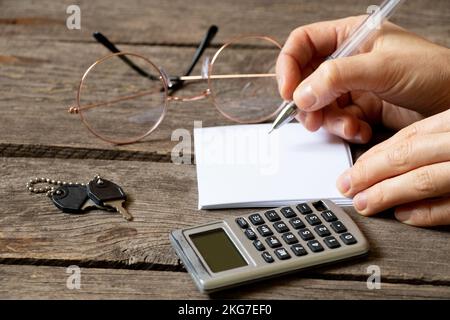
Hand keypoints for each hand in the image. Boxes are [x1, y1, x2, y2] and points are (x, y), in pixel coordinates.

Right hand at [276, 16, 449, 142]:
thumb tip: (301, 94)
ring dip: (328, 121)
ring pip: (319, 105)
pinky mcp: (361, 110)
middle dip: (307, 102)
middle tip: (311, 119)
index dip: (289, 66)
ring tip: (348, 126)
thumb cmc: (432, 72)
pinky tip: (361, 130)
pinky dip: (344, 130)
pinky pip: (337, 121)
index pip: (303, 44)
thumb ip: (337, 77)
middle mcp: (347, 61)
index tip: (287, 91)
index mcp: (350, 37)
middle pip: (306, 79)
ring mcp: (353, 87)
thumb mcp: (382, 68)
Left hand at [336, 110, 449, 226]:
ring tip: (364, 204)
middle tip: (347, 188)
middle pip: (408, 155)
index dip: (373, 156)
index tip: (350, 172)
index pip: (408, 136)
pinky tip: (402, 215)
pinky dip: (425, 213)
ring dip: (388, 194)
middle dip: (370, 173)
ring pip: (424, 179)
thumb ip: (424, 143)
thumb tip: (375, 163)